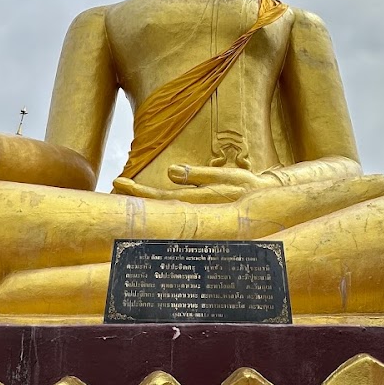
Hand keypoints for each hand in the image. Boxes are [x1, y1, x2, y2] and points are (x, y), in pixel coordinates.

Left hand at [113, 163, 277, 202]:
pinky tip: (148, 198)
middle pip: (156, 206)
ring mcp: (196, 213)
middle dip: (133, 195)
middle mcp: (193, 211)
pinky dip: (158, 203)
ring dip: (143, 199)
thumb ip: (198, 176)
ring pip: (162, 208)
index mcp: (197, 203)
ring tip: (123, 190)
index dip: (137, 192)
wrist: (270, 203)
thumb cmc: (248, 187)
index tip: (117, 182)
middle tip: (113, 184)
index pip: (159, 199)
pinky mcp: (201, 210)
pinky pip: (173, 208)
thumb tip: (169, 172)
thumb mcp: (226, 177)